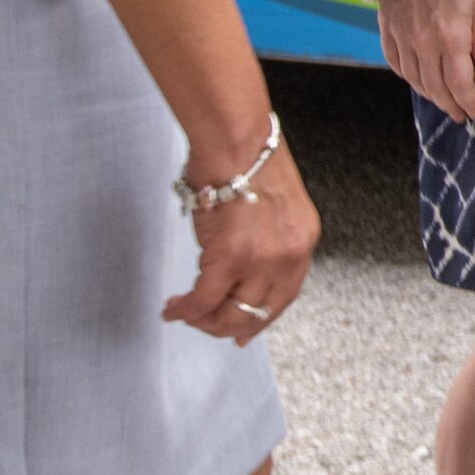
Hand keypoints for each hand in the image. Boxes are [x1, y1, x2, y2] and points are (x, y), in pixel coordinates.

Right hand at [164, 139, 317, 345]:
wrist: (236, 141)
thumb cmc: (247, 161)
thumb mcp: (276, 207)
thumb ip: (268, 238)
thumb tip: (244, 265)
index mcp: (302, 242)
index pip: (284, 296)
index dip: (261, 318)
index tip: (244, 332)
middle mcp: (288, 256)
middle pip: (258, 312)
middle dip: (226, 325)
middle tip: (203, 324)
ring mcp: (261, 260)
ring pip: (231, 313)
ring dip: (203, 321)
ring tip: (185, 313)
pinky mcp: (229, 258)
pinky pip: (203, 300)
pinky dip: (184, 310)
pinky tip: (172, 309)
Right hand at [377, 0, 474, 119]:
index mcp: (450, 38)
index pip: (459, 83)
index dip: (468, 102)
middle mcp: (424, 44)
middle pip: (436, 87)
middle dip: (450, 105)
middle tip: (461, 116)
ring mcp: (403, 38)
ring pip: (415, 79)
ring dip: (430, 96)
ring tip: (443, 103)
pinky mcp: (389, 30)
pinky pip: (396, 63)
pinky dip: (407, 77)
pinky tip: (417, 81)